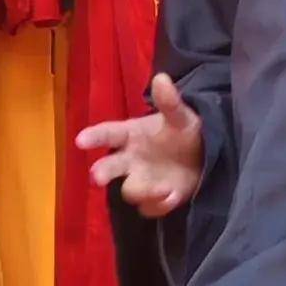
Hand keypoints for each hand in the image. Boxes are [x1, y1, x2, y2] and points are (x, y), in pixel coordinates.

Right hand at [79, 73, 208, 213]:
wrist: (205, 157)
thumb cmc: (184, 132)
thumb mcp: (182, 115)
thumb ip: (170, 102)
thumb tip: (162, 78)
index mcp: (132, 134)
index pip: (108, 133)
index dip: (94, 136)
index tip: (80, 141)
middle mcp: (130, 160)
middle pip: (108, 167)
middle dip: (101, 172)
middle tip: (97, 177)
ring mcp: (142, 181)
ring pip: (130, 190)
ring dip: (142, 190)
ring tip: (162, 187)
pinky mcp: (156, 200)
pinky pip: (149, 207)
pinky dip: (159, 204)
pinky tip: (173, 195)